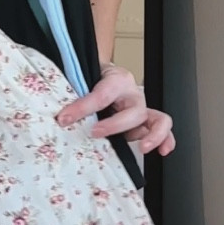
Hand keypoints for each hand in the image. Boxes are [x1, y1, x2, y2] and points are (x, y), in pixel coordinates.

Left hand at [56, 62, 175, 156]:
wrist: (100, 73)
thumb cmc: (92, 76)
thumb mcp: (82, 78)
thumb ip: (73, 93)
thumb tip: (58, 113)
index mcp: (117, 79)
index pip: (102, 94)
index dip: (83, 107)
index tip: (65, 118)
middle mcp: (133, 95)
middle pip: (133, 111)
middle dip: (114, 125)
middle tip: (94, 133)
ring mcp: (142, 109)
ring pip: (158, 120)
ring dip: (153, 135)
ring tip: (142, 148)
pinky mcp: (145, 122)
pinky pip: (163, 130)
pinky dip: (165, 140)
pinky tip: (162, 151)